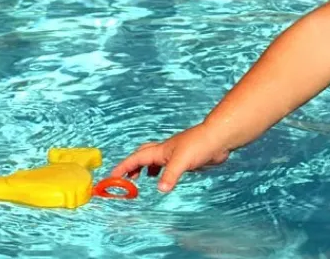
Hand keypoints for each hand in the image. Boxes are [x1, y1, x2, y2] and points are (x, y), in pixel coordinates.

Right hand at [110, 123, 230, 191]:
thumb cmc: (200, 145)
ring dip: (145, 169)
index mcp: (160, 151)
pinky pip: (167, 166)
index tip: (111, 176)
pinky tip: (166, 178)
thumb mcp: (182, 162)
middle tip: (124, 178)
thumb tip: (160, 189)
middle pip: (142, 156)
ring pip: (154, 160)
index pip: (136, 159)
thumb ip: (169, 176)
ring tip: (142, 179)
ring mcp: (175, 154)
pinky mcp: (185, 159)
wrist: (218, 139)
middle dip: (131, 166)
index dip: (123, 167)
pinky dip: (161, 172)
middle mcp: (165, 151)